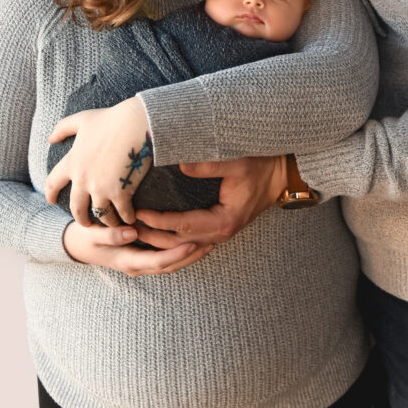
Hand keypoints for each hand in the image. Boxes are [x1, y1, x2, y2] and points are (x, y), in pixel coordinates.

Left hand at [46, 98, 151, 226]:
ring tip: (112, 222)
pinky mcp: (121, 193)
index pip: (53, 183)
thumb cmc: (110, 119)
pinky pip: (122, 213)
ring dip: (106, 221)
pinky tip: (131, 218)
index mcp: (72, 163)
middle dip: (81, 218)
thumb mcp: (82, 119)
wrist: (136, 124)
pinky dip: (126, 217)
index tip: (51, 201)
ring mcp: (101, 189)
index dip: (50, 194)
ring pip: (100, 215)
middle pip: (77, 208)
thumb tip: (49, 139)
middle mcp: (83, 180)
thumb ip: (63, 128)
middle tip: (86, 223)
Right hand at [62, 221, 212, 275]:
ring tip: (209, 242)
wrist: (76, 245)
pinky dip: (180, 252)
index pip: (157, 261)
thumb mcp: (94, 234)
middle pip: (169, 266)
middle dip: (190, 257)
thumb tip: (132, 232)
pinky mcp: (142, 257)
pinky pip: (164, 258)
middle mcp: (137, 266)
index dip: (176, 254)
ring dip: (189, 256)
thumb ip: (112, 234)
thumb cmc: (85, 237)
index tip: (193, 244)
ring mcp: (140, 263)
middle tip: (211, 242)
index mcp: (127, 261)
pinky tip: (193, 241)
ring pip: (169, 264)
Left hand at [135, 154, 286, 246]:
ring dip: (158, 240)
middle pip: (178, 242)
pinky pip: (189, 239)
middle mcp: (220, 233)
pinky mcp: (218, 228)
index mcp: (223, 221)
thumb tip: (179, 163)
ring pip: (182, 245)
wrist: (282, 175)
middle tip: (126, 225)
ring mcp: (220, 233)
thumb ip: (208, 164)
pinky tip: (154, 233)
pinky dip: (170, 239)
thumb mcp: (236, 162)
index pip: (182, 226)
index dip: (158, 220)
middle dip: (151, 235)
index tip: (137, 211)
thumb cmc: (261, 166)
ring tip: (134, 230)